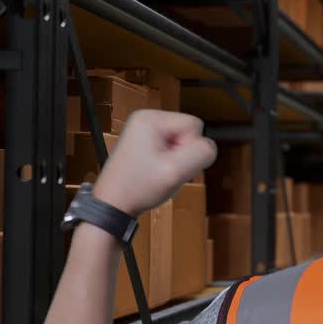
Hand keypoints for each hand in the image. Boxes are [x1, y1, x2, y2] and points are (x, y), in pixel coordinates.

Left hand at [92, 110, 217, 214]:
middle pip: (188, 132)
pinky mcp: (143, 141)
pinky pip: (171, 147)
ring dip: (177, 160)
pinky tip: (156, 172)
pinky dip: (169, 161)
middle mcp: (146, 118)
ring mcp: (143, 130)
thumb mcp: (176, 171)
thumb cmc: (138, 187)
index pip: (195, 125)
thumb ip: (202, 153)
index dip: (190, 149)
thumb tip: (209, 147)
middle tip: (165, 171)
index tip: (171, 164)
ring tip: (159, 173)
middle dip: (183, 154)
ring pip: (181, 141)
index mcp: (151, 118)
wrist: (112, 204)